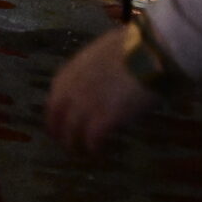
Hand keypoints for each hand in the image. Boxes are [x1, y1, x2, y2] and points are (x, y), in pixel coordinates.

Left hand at [43, 29, 159, 152]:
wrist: (148, 52)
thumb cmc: (132, 47)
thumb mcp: (101, 54)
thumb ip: (92, 70)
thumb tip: (99, 78)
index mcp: (69, 74)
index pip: (53, 102)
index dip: (56, 117)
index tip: (60, 126)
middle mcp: (71, 92)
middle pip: (57, 121)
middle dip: (60, 135)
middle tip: (68, 146)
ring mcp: (86, 106)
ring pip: (72, 134)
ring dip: (76, 146)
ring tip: (84, 153)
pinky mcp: (104, 119)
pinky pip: (93, 140)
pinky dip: (95, 148)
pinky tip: (100, 152)